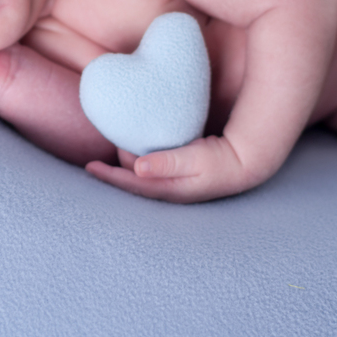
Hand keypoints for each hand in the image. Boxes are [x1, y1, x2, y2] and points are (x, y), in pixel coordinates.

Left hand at [85, 135, 262, 202]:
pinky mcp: (179, 175)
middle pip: (133, 181)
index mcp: (169, 190)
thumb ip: (169, 162)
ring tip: (115, 146)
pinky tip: (135, 149)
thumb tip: (138, 168)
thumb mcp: (197, 160)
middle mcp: (168, 190)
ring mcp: (174, 184)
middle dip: (115, 169)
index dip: (110, 177)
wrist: (246, 163)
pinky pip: (151, 169)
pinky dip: (139, 161)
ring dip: (126, 163)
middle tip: (101, 151)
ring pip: (141, 175)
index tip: (91, 167)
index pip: (133, 184)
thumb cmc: (222, 162)